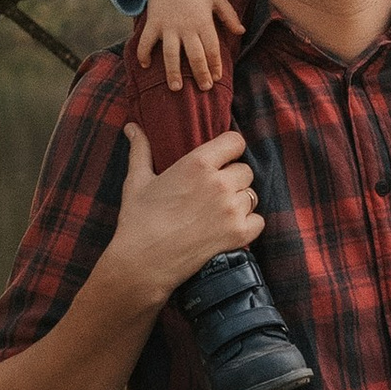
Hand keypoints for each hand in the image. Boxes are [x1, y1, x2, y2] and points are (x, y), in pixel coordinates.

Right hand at [108, 123, 260, 309]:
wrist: (142, 263)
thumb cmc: (138, 220)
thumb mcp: (137, 180)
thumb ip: (140, 150)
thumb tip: (132, 127)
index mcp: (198, 164)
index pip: (235, 142)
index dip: (230, 150)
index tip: (222, 159)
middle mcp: (220, 183)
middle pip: (245, 170)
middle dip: (233, 178)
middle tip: (213, 192)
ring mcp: (231, 210)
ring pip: (251, 195)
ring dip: (239, 202)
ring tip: (217, 212)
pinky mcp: (238, 234)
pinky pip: (258, 221)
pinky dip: (248, 224)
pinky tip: (228, 228)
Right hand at [132, 0, 244, 95]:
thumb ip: (229, 15)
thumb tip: (241, 32)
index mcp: (203, 21)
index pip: (212, 48)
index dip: (215, 65)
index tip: (217, 77)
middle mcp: (186, 27)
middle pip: (194, 56)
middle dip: (200, 74)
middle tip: (204, 88)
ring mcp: (168, 26)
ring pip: (171, 54)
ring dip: (173, 72)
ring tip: (176, 88)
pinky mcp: (153, 23)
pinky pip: (146, 41)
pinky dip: (143, 53)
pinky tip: (145, 65)